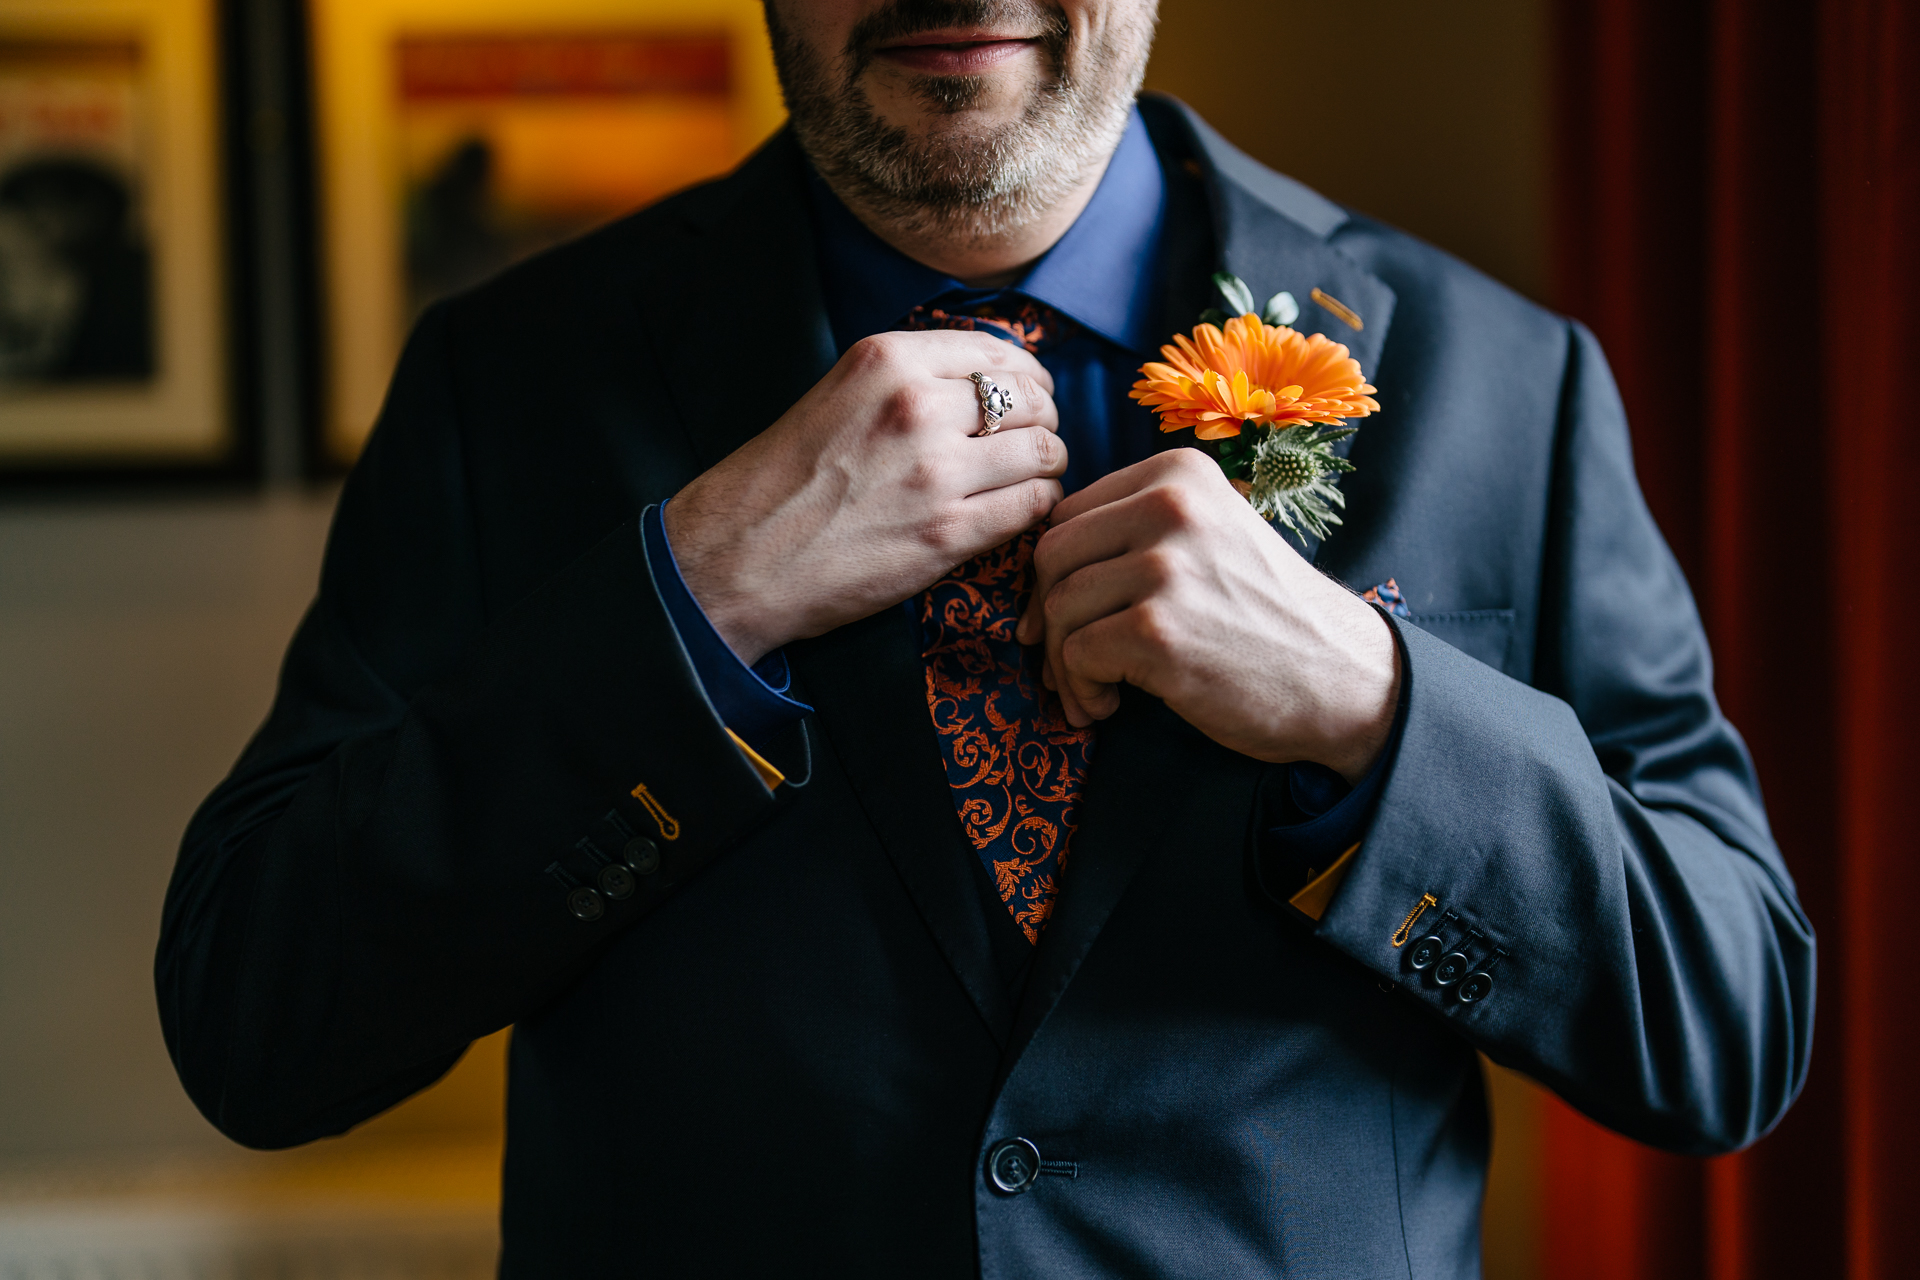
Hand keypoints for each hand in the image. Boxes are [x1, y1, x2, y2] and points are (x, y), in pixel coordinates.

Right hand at [666, 331, 1064, 663]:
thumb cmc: (783, 481)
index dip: (1027, 377)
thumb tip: (990, 379)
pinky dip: (1039, 505)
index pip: (999, 352)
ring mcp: (936, 471)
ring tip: (1033, 477)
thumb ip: (909, 379)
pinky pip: (1032, 505)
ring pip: (1044, 451)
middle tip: (1035, 441)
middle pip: (1031, 400)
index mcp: (888, 360)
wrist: (739, 558)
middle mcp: (917, 406)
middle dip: (1044, 421)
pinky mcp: (948, 533)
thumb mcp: (840, 394)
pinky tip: (1022, 511)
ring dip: (1048, 465)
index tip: (1030, 396)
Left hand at [1015, 449, 1399, 782]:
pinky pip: (1076, 654)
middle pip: (1052, 557)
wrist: (1342, 677)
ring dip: (1063, 664)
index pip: (1070, 514)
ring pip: (1059, 608)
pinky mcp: (1158, 630)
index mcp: (1179, 474)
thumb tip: (1040, 568)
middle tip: (1070, 664)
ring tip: (1096, 693)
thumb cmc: (1266, 616)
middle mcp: (1170, 506)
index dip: (1057, 574)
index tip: (1069, 617)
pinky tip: (1111, 706)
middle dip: (1049, 618)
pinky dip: (1082, 689)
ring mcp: (1165, 567)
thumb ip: (1137, 531)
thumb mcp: (1211, 537)